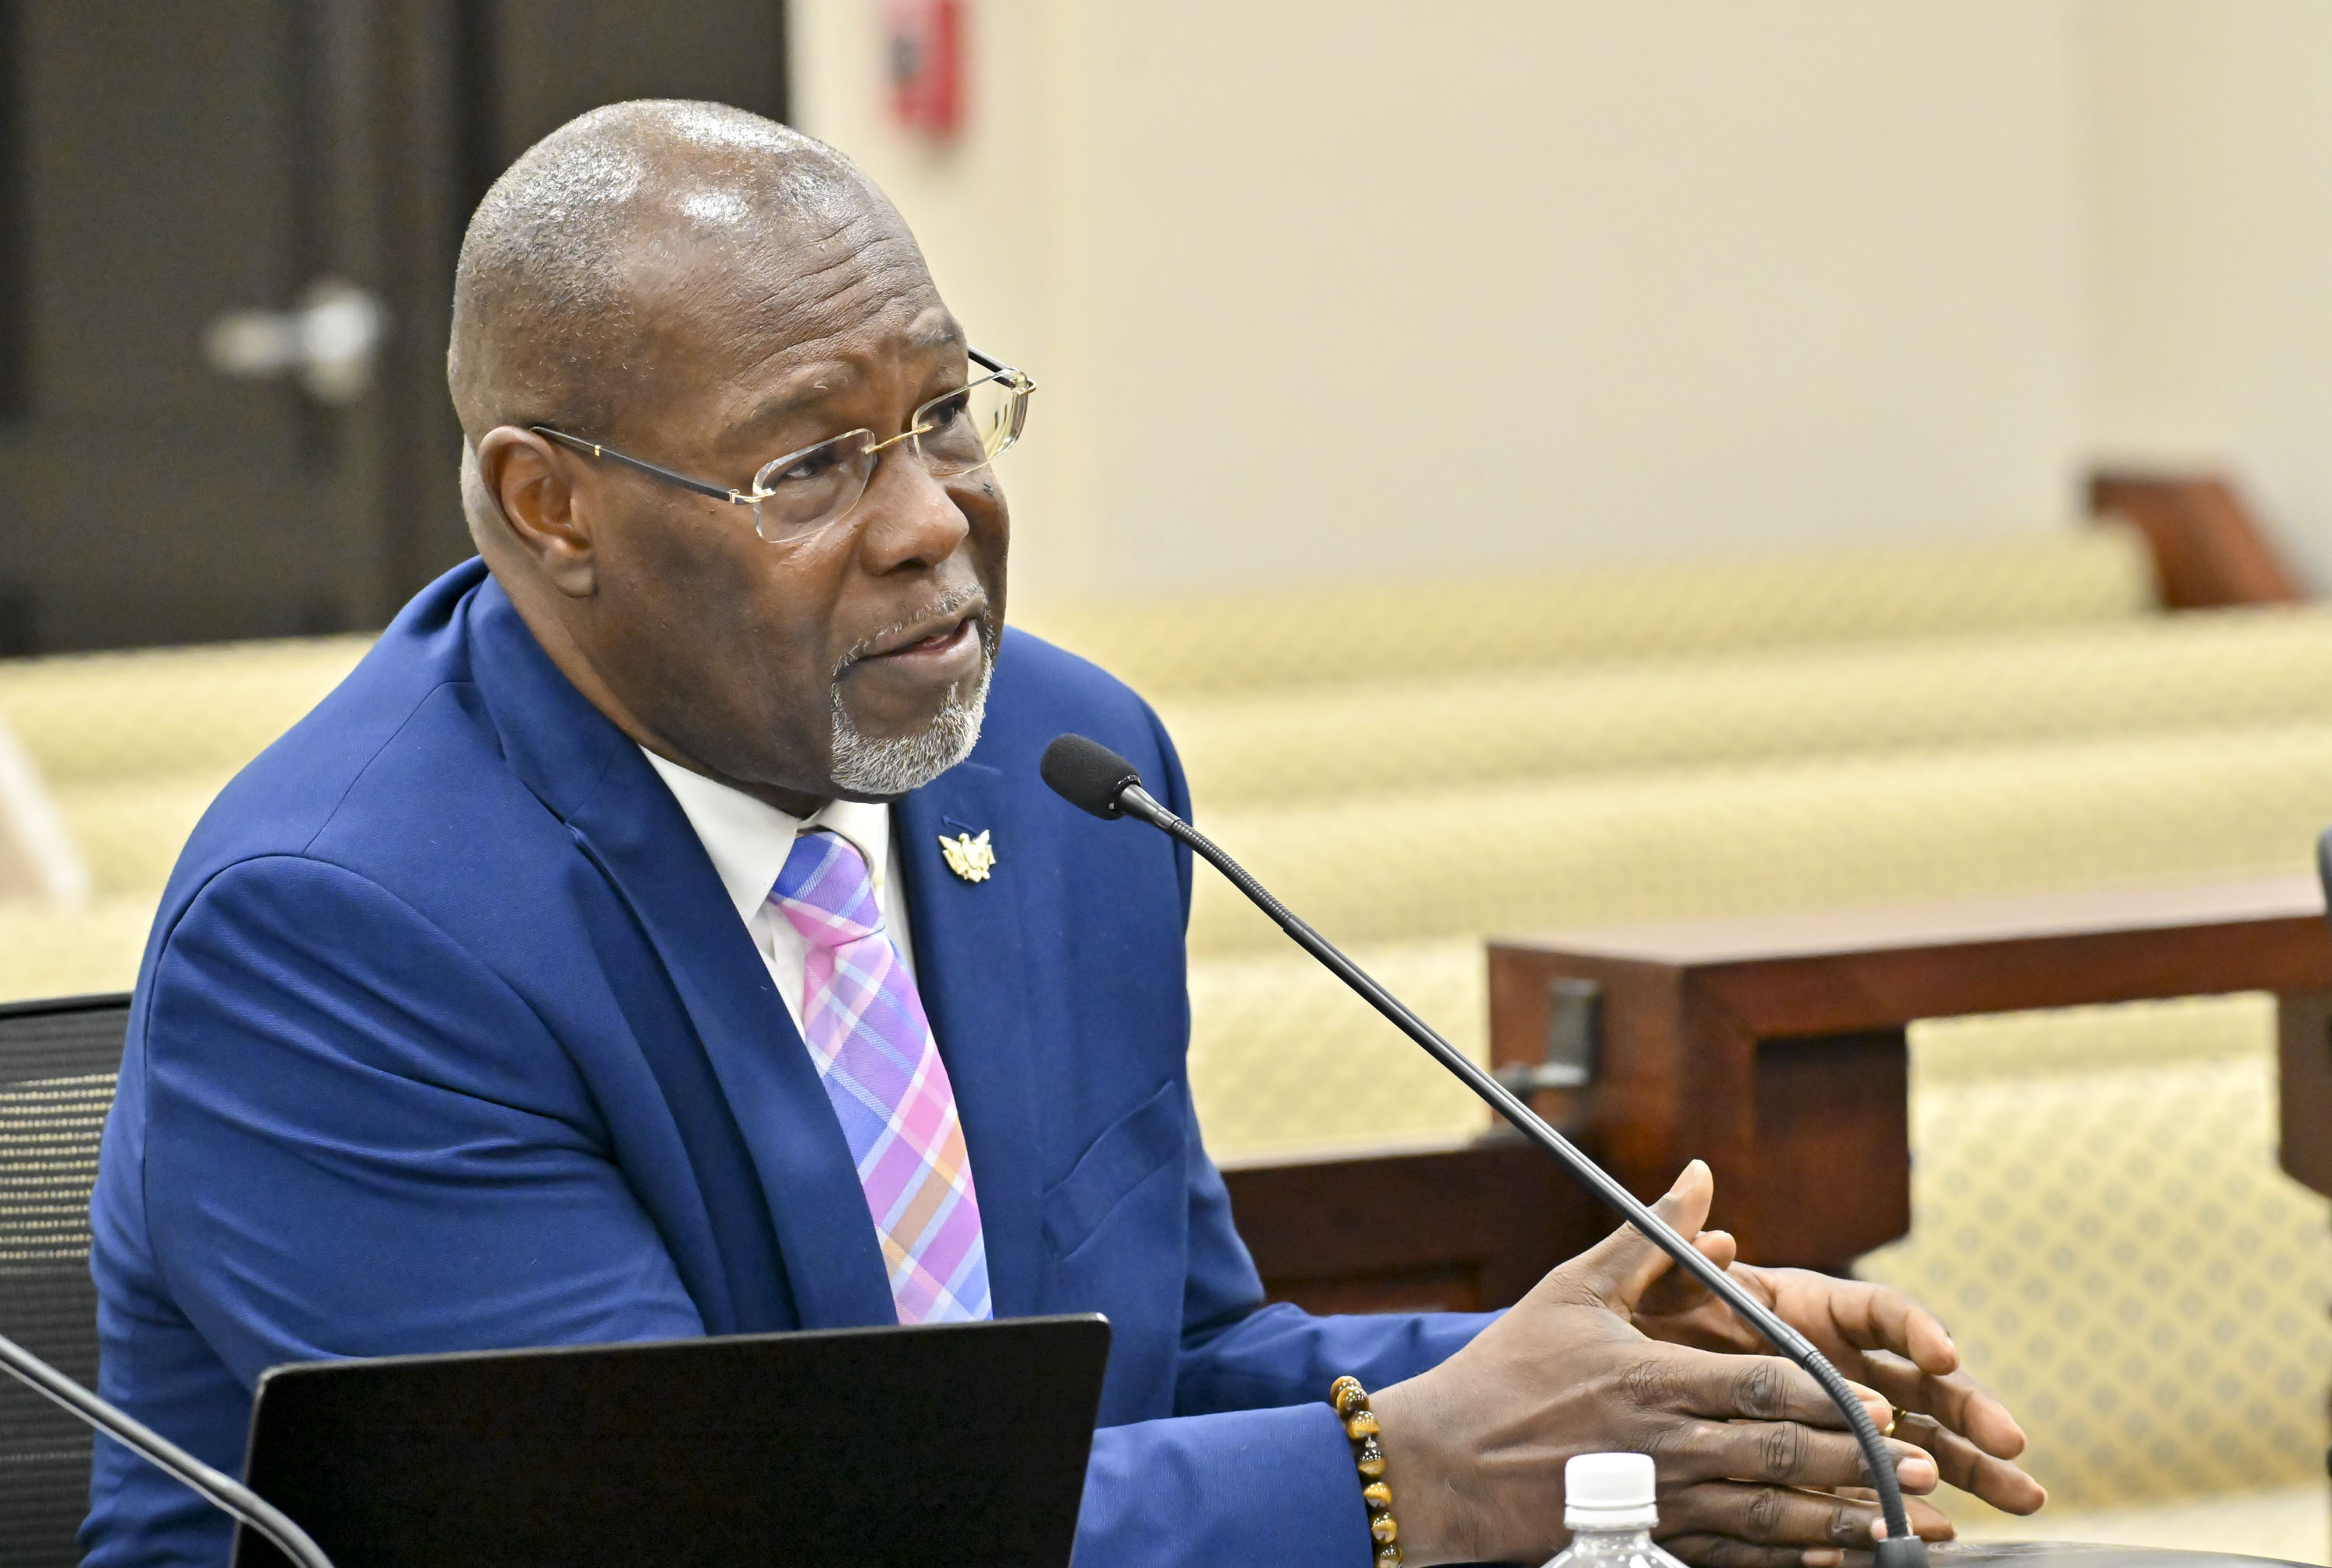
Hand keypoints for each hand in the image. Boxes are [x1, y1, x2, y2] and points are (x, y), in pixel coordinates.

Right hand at [1369, 1162, 1941, 1567]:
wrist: (1445, 1463)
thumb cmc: (1507, 1370)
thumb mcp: (1574, 1290)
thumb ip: (1649, 1239)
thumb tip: (1700, 1176)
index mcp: (1652, 1379)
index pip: (1761, 1388)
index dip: (1828, 1397)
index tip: (1881, 1402)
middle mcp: (1664, 1444)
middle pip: (1779, 1454)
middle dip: (1857, 1460)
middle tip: (1920, 1466)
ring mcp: (1658, 1499)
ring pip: (1767, 1514)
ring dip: (1836, 1517)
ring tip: (1894, 1518)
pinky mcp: (1647, 1537)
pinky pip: (1732, 1553)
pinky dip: (1786, 1557)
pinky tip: (1827, 1556)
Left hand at [1632, 1213, 2047, 1551]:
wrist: (1649, 1373)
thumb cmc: (1669, 1318)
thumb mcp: (1673, 1289)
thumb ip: (1691, 1263)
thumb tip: (1714, 1236)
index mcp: (1820, 1310)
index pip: (1882, 1313)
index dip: (1916, 1328)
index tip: (1941, 1354)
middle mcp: (1849, 1362)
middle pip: (1925, 1382)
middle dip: (1971, 1408)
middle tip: (2010, 1440)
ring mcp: (1850, 1417)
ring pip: (1924, 1439)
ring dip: (1975, 1466)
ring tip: (2025, 1496)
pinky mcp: (1835, 1466)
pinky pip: (1880, 1489)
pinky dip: (1912, 1510)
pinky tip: (1944, 1534)